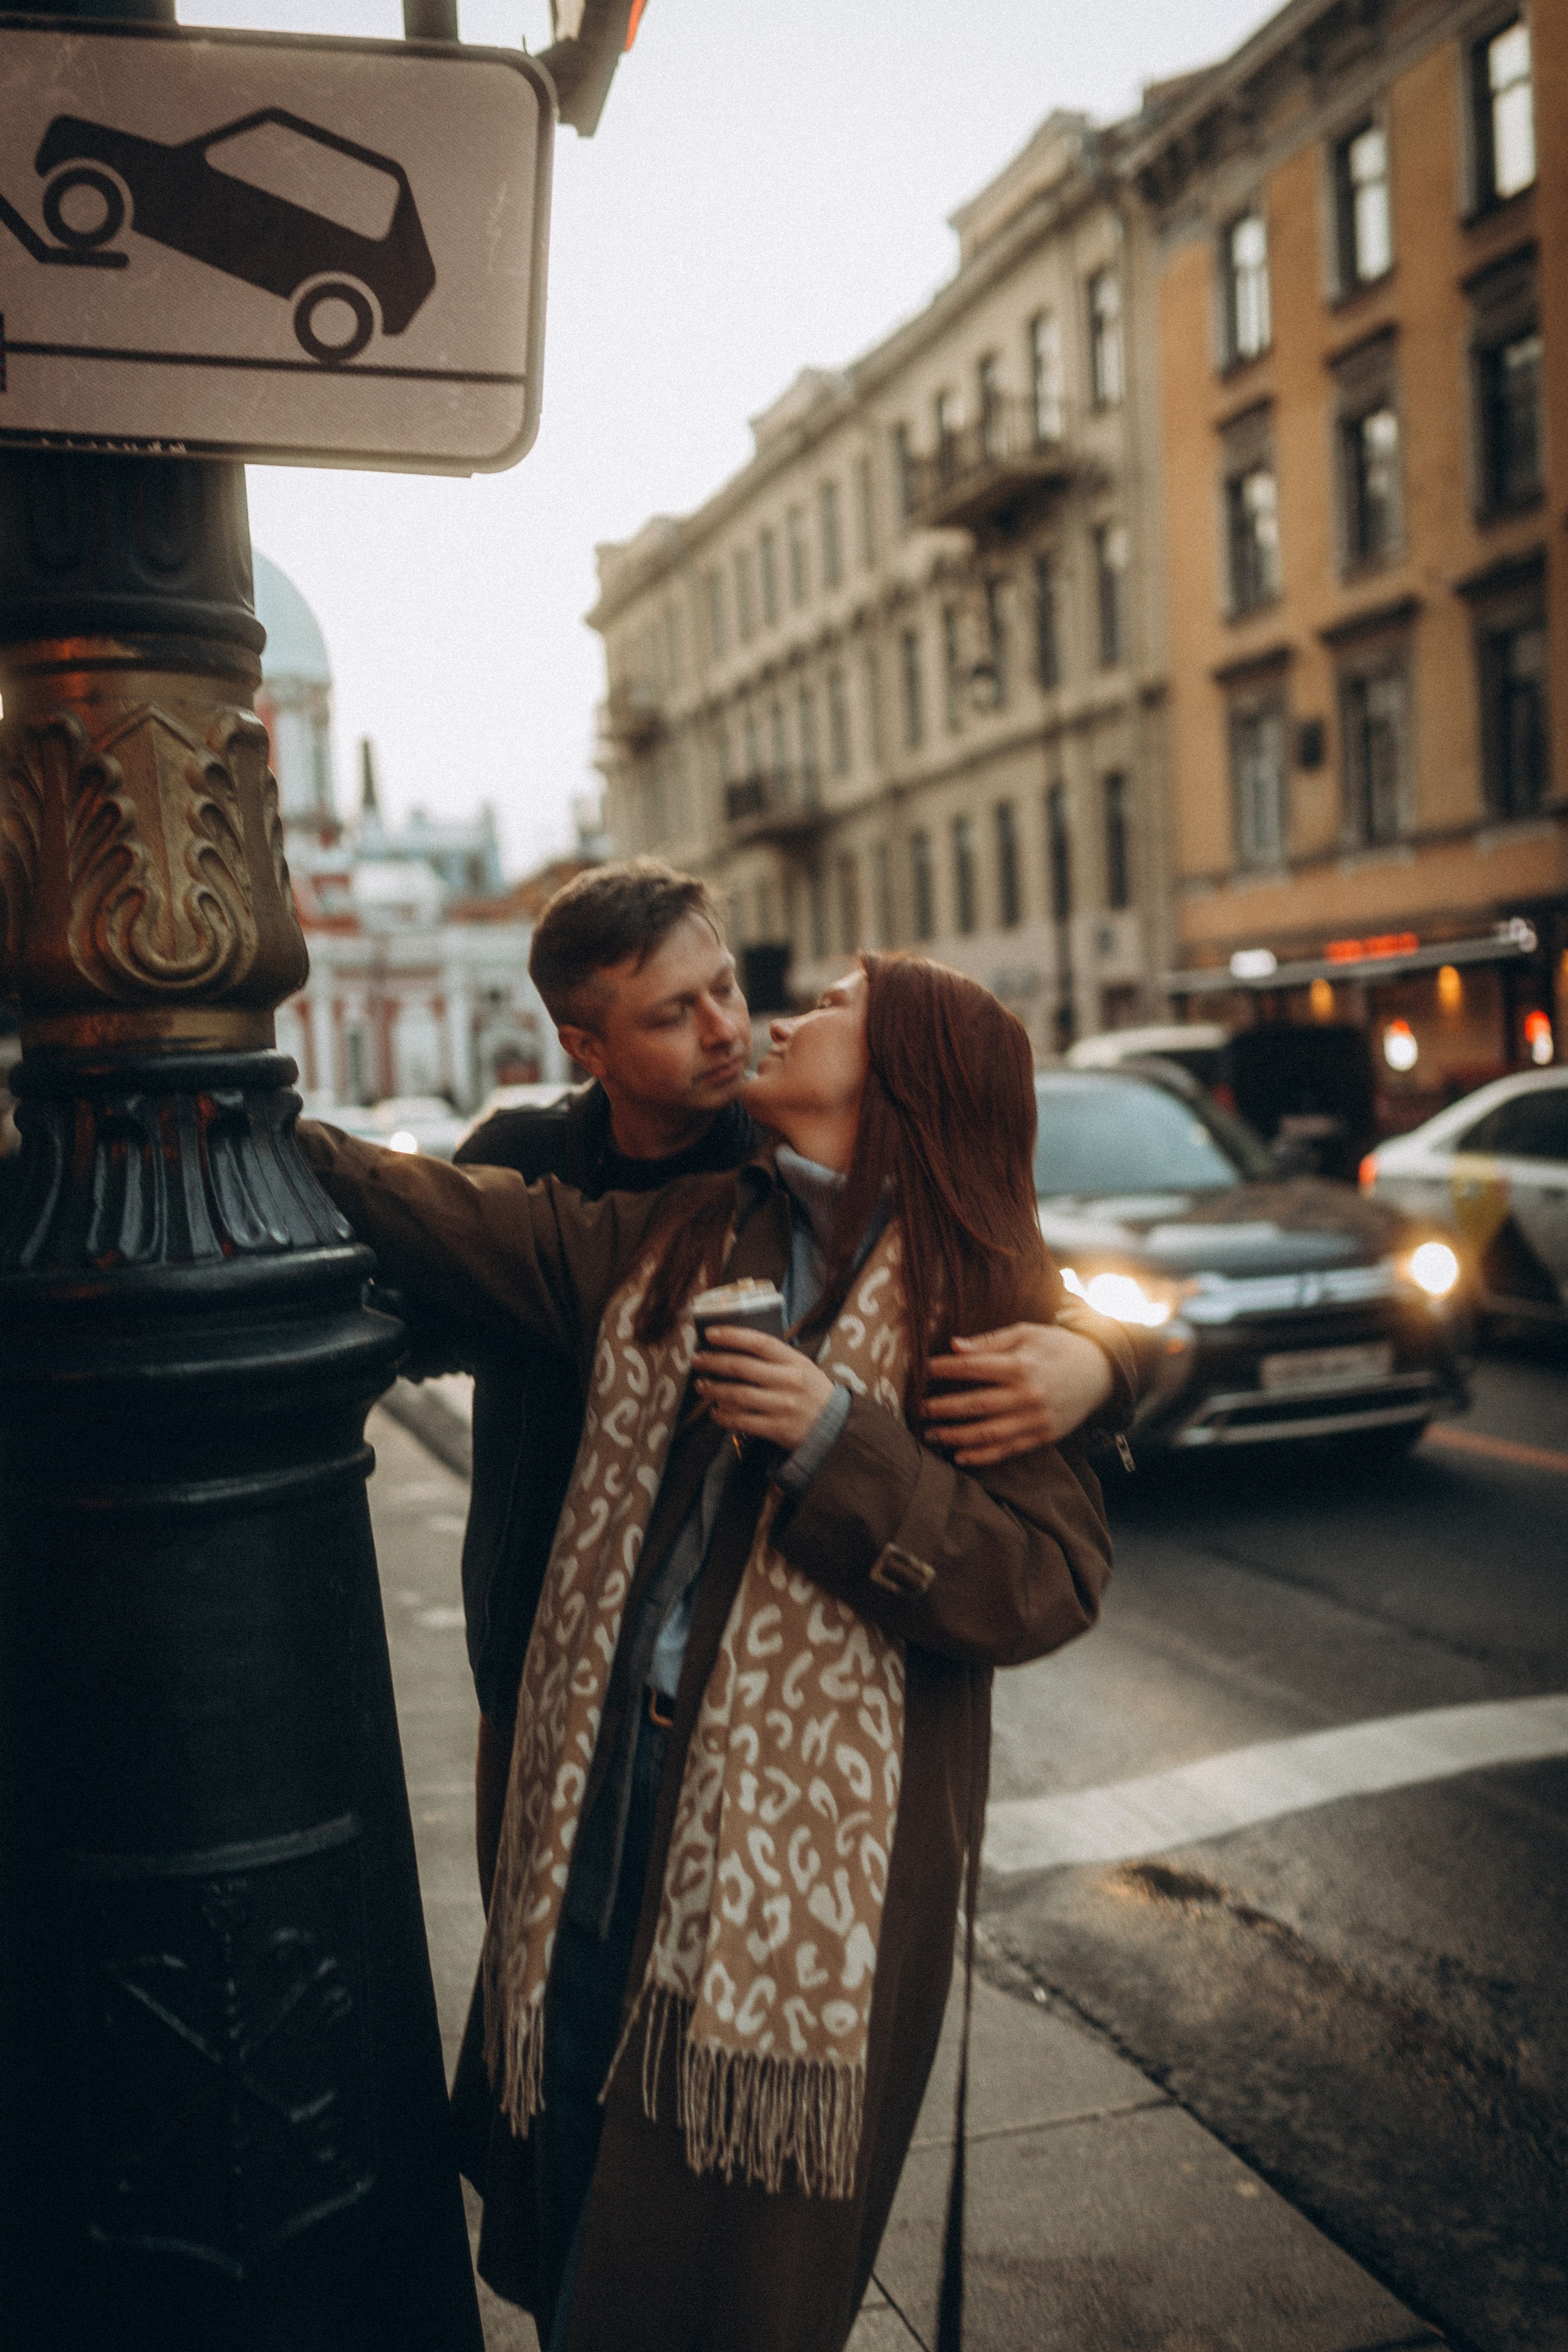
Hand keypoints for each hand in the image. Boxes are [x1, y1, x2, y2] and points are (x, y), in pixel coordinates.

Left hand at [693, 1328, 836, 1450]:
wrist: (835, 1427)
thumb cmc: (812, 1392)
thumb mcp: (802, 1367)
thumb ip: (775, 1358)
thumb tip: (735, 1347)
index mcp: (795, 1361)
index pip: (760, 1342)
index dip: (733, 1335)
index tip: (710, 1333)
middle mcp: (789, 1381)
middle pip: (743, 1367)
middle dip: (714, 1362)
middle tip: (697, 1359)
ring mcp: (783, 1406)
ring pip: (739, 1395)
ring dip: (714, 1389)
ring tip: (701, 1386)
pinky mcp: (778, 1429)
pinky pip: (743, 1421)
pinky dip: (725, 1416)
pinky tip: (715, 1412)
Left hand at [922, 1322, 1113, 1465]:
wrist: (1100, 1372)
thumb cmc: (1057, 1346)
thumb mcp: (1027, 1332)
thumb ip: (989, 1341)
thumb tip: (953, 1346)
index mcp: (1021, 1365)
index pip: (973, 1368)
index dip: (943, 1370)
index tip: (920, 1370)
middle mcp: (1027, 1395)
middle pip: (975, 1405)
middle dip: (941, 1408)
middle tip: (916, 1410)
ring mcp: (1035, 1420)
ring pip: (987, 1433)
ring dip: (955, 1436)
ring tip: (930, 1435)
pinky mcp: (1042, 1437)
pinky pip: (1007, 1450)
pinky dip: (982, 1456)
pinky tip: (958, 1457)